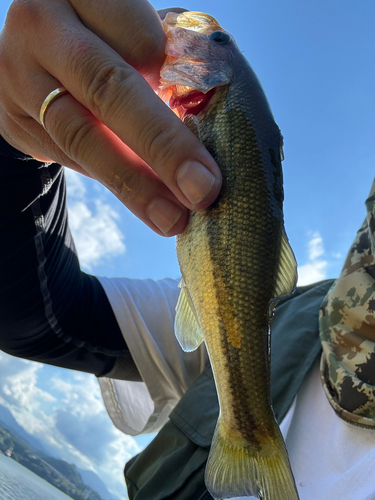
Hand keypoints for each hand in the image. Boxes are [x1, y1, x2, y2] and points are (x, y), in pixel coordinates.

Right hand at [0, 0, 221, 235]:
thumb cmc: (104, 40)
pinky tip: (145, 202)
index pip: (139, 40)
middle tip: (202, 189)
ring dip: (134, 184)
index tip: (201, 109)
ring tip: (173, 218)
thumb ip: (160, 63)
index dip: (173, 84)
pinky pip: (69, 157)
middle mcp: (43, 28)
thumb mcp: (130, 32)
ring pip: (81, 136)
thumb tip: (208, 125)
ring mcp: (19, 75)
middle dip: (162, 147)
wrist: (35, 56)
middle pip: (108, 90)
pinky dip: (112, 179)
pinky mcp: (14, 119)